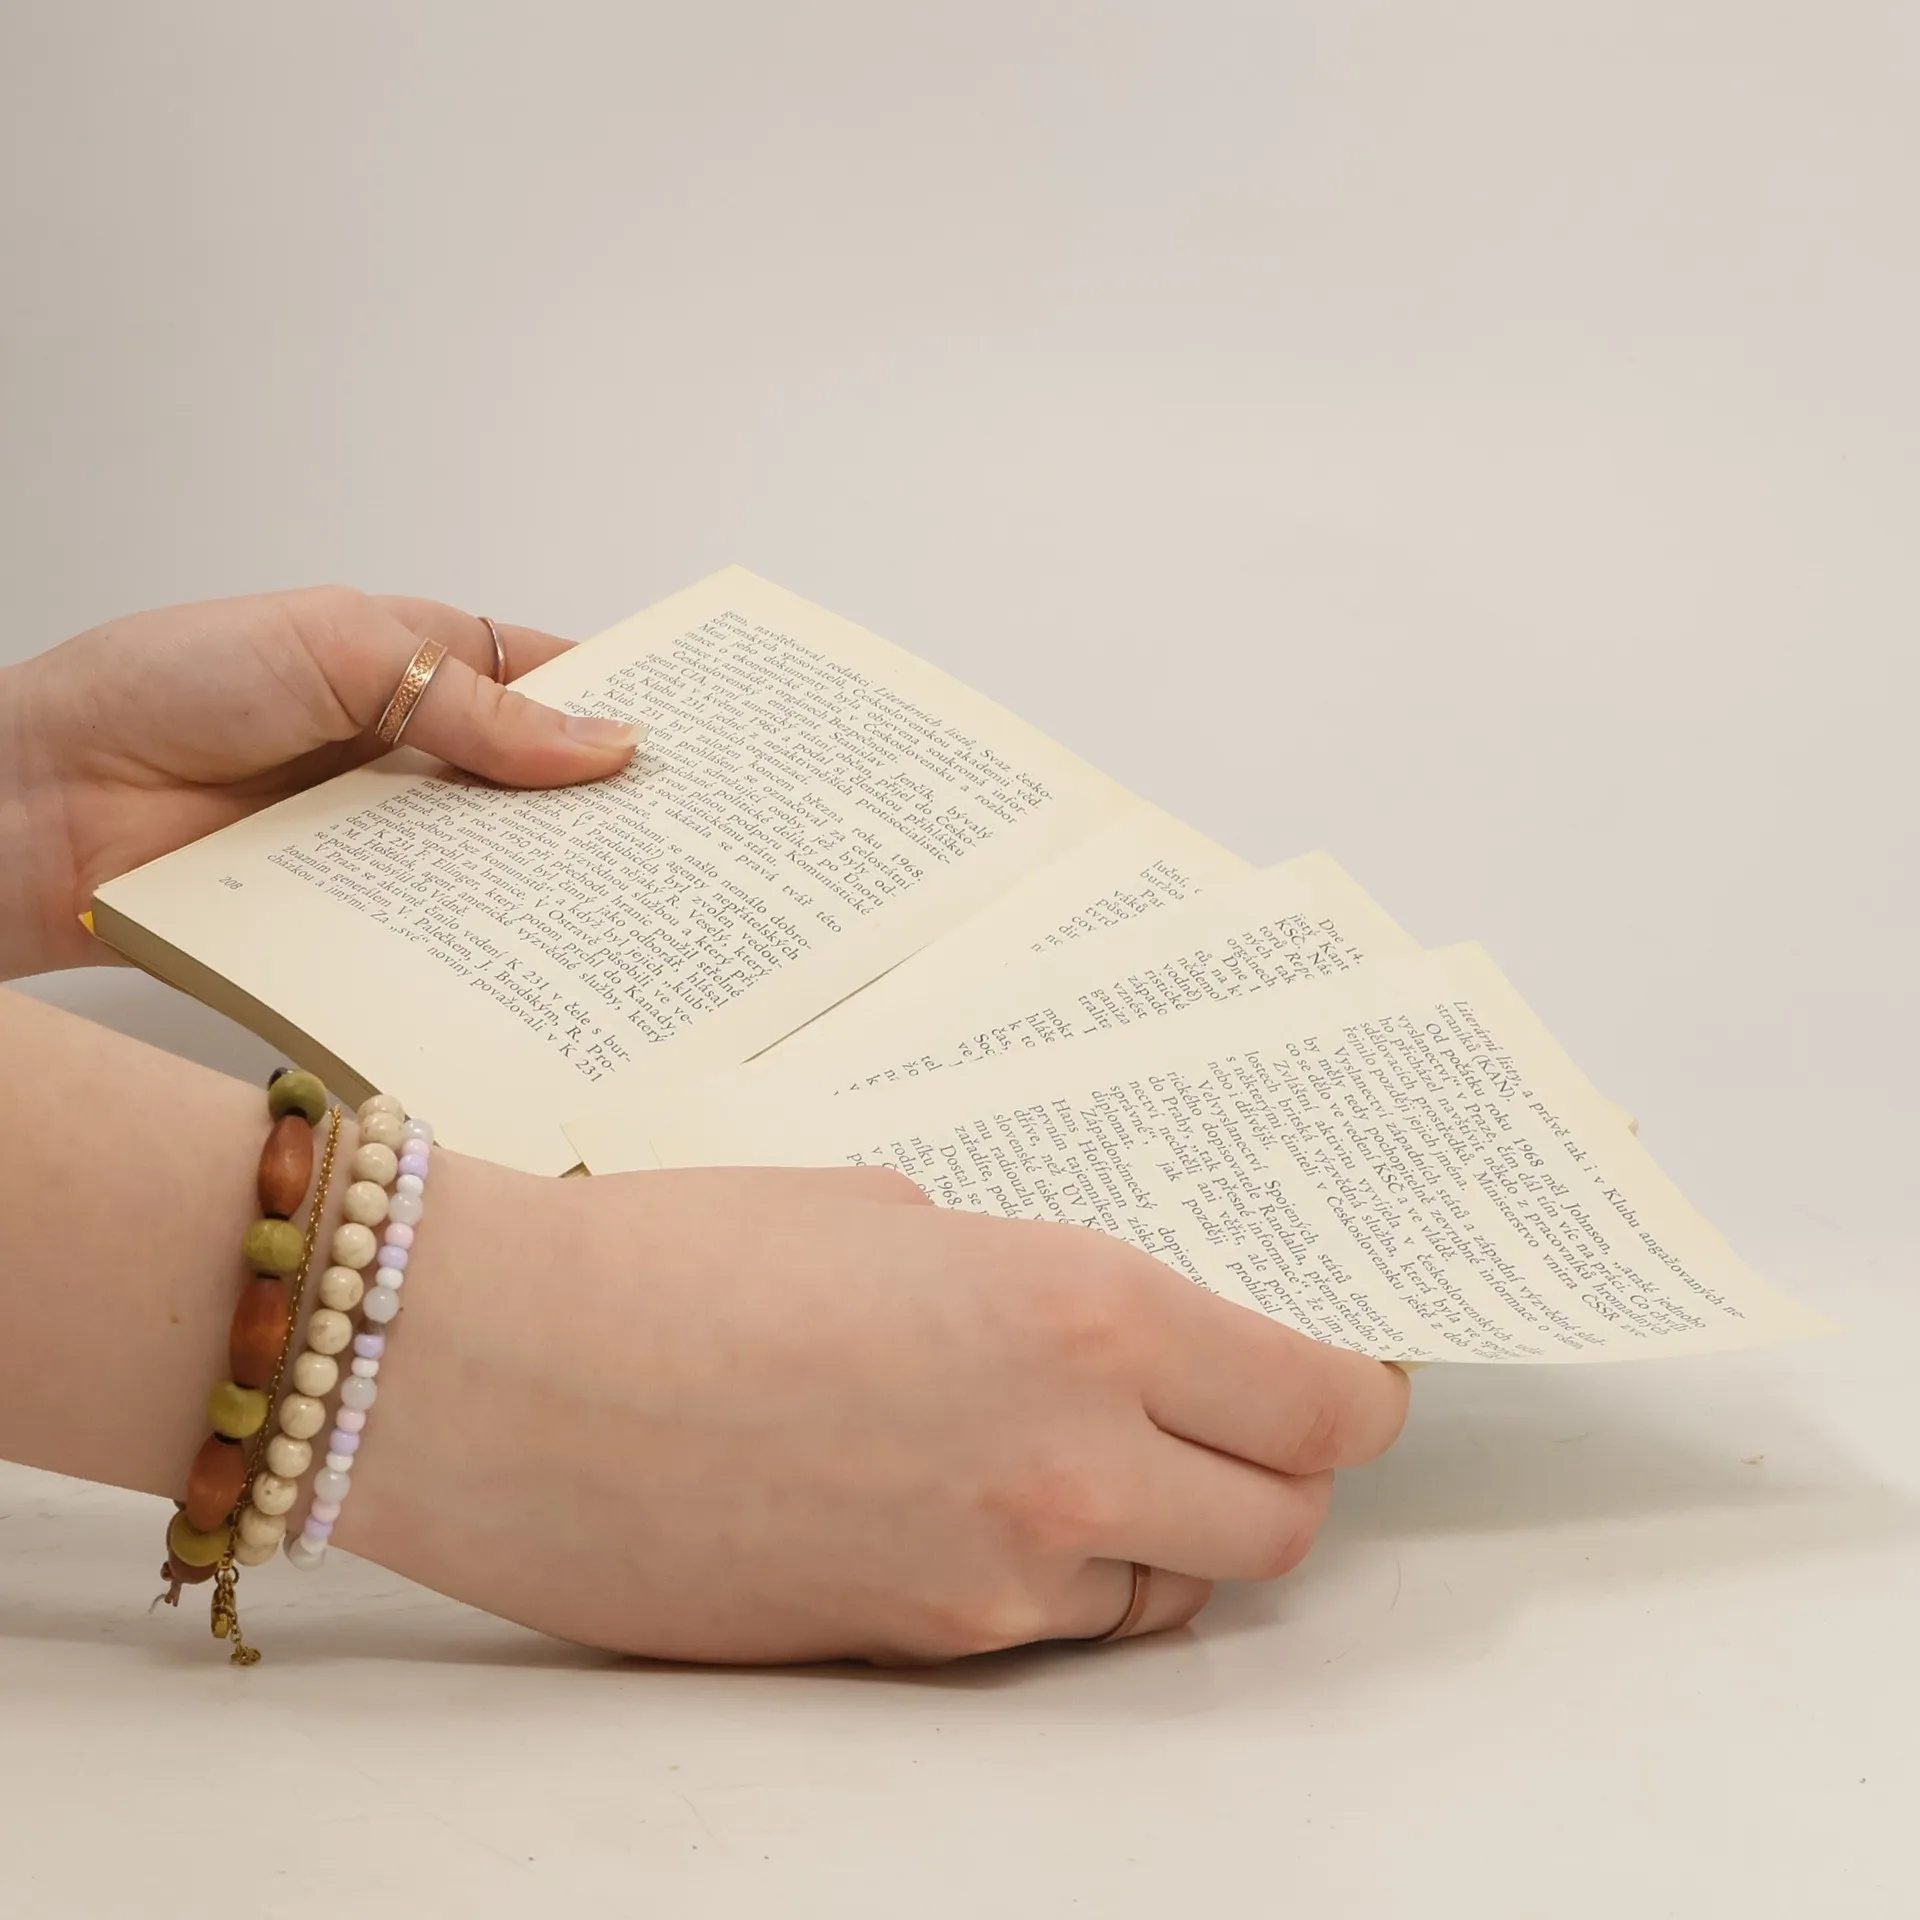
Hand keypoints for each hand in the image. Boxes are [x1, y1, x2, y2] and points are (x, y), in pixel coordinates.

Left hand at [0, 587, 637, 976]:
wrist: (41, 801)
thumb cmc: (167, 687)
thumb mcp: (339, 651)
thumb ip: (474, 700)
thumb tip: (607, 743)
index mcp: (408, 662)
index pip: (542, 678)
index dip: (618, 702)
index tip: (697, 740)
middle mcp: (405, 751)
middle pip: (534, 780)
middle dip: (605, 805)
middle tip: (694, 837)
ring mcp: (382, 838)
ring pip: (496, 861)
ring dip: (555, 880)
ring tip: (644, 903)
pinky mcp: (354, 915)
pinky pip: (440, 929)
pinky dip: (488, 942)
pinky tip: (545, 956)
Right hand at [340, 1155, 1409, 1662]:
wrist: (489, 1368)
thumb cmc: (666, 1252)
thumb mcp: (882, 1213)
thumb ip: (1017, 1281)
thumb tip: (1077, 1331)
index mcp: (1081, 1308)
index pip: (1318, 1401)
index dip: (1357, 1394)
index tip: (1353, 1380)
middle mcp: (1069, 1457)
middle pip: (1282, 1523)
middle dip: (1280, 1475)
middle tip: (1242, 1424)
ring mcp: (992, 1575)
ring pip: (1172, 1592)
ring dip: (1169, 1535)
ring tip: (1092, 1458)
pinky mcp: (909, 1648)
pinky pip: (1049, 1628)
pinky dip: (1059, 1577)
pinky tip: (979, 1505)